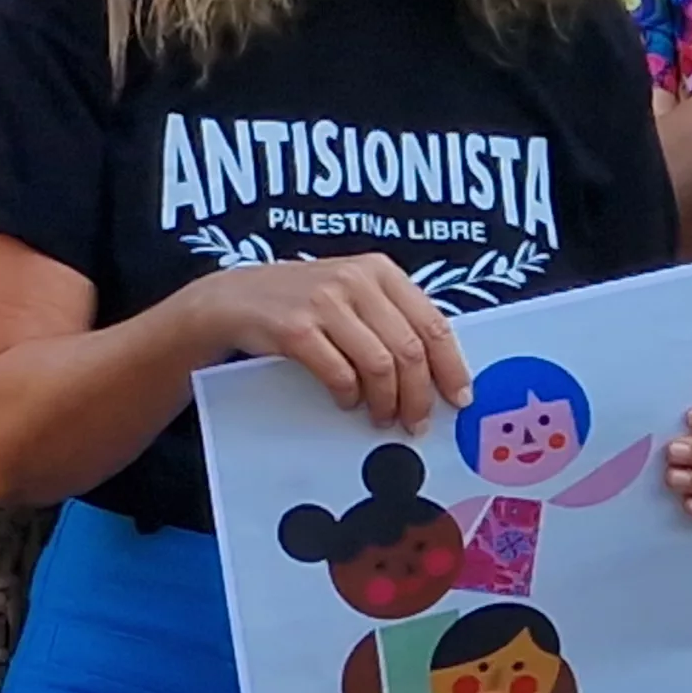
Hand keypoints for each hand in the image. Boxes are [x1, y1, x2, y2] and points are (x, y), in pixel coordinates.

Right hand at [171, 256, 470, 428]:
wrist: (233, 298)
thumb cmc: (300, 302)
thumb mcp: (351, 293)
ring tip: (382, 418)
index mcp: (379, 271)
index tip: (458, 397)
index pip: (433, 323)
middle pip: (409, 350)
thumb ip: (390, 317)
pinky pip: (339, 373)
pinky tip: (346, 400)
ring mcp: (323, 302)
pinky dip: (348, 395)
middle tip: (416, 421)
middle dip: (418, 395)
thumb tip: (437, 370)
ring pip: (380, 365)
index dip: (451, 367)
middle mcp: (355, 281)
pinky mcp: (295, 328)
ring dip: (386, 402)